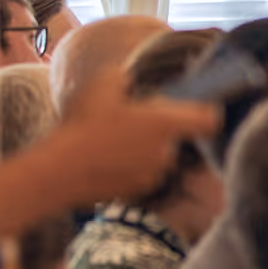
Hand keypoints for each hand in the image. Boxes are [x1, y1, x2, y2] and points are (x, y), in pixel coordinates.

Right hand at [48, 64, 220, 204]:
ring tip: (114, 141)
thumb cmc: (83, 124)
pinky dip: (131, 168)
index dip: (205, 112)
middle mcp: (166, 151)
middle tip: (132, 120)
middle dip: (161, 129)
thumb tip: (129, 78)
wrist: (57, 172)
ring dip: (145, 150)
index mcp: (166, 123)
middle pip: (177, 137)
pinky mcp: (136, 192)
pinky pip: (142, 175)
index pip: (210, 119)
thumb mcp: (103, 83)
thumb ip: (126, 76)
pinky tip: (106, 159)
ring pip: (158, 157)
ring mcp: (153, 175)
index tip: (193, 108)